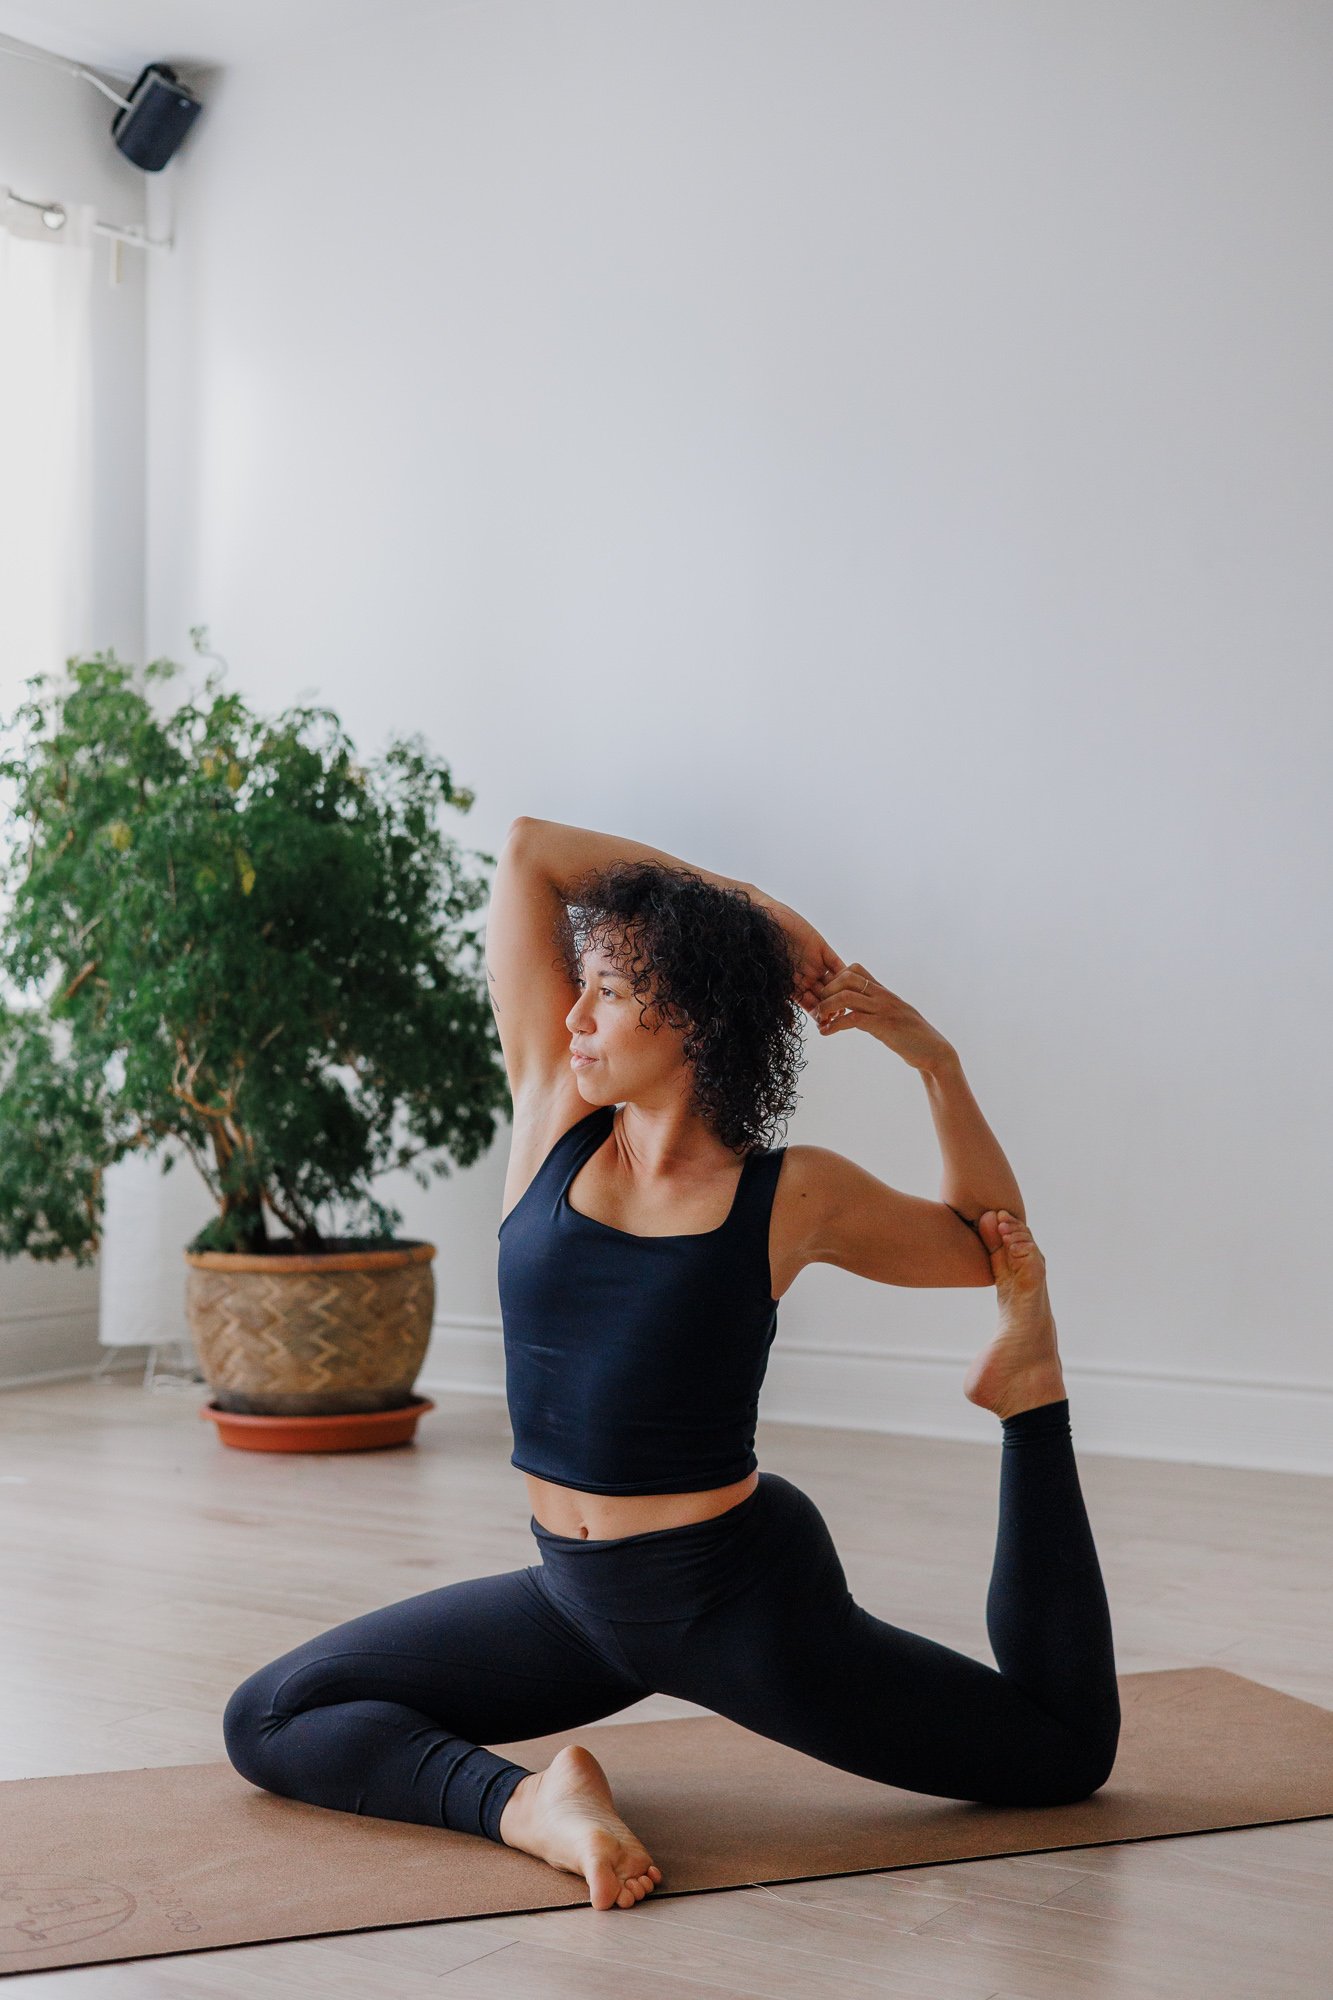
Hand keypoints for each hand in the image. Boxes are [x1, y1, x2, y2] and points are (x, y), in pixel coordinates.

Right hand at [762, 899, 844, 1016]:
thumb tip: (785, 1023)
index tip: (824, 1024)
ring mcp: (814, 962)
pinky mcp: (820, 947)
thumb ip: (780, 997)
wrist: (762, 921)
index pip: (809, 1004)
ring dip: (840, 992)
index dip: (818, 1014)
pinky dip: (843, 972)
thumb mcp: (770, 978)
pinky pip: (835, 962)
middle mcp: (805, 976)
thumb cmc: (759, 950)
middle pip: (824, 996)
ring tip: (846, 1002)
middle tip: (839, 1016)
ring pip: (833, 981)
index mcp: (792, 986)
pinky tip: (850, 981)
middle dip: (832, 1007)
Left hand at [812, 963, 954, 1072]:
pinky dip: (834, 1025)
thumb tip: (857, 1011)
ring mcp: (884, 1009)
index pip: (855, 969)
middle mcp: (883, 996)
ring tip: (820, 1020)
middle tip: (820, 1008)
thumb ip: (876, 1009)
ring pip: (846, 996)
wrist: (934, 1052)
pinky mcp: (884, 1026)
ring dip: (826, 1006)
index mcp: (884, 992)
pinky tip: (826, 1033)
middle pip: (846, 977)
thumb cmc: (913, 1037)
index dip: (835, 979)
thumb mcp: (893, 1016)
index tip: (829, 997)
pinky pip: (852, 1019)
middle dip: (827, 990)